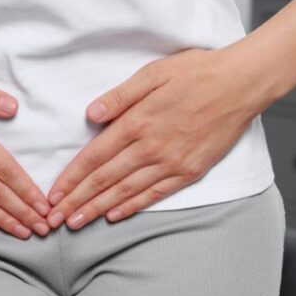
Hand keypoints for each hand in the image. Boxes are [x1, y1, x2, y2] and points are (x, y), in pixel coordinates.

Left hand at [44, 43, 280, 229]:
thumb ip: (120, 96)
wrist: (242, 84)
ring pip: (127, 191)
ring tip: (76, 223)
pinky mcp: (190, 171)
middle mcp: (152, 147)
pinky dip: (133, 207)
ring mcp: (172, 162)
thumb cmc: (197, 72)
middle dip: (77, 201)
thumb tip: (90, 115)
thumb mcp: (153, 73)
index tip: (53, 195)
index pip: (94, 157)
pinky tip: (115, 216)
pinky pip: (155, 194)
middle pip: (105, 179)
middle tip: (54, 219)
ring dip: (98, 209)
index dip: (71, 178)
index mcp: (138, 121)